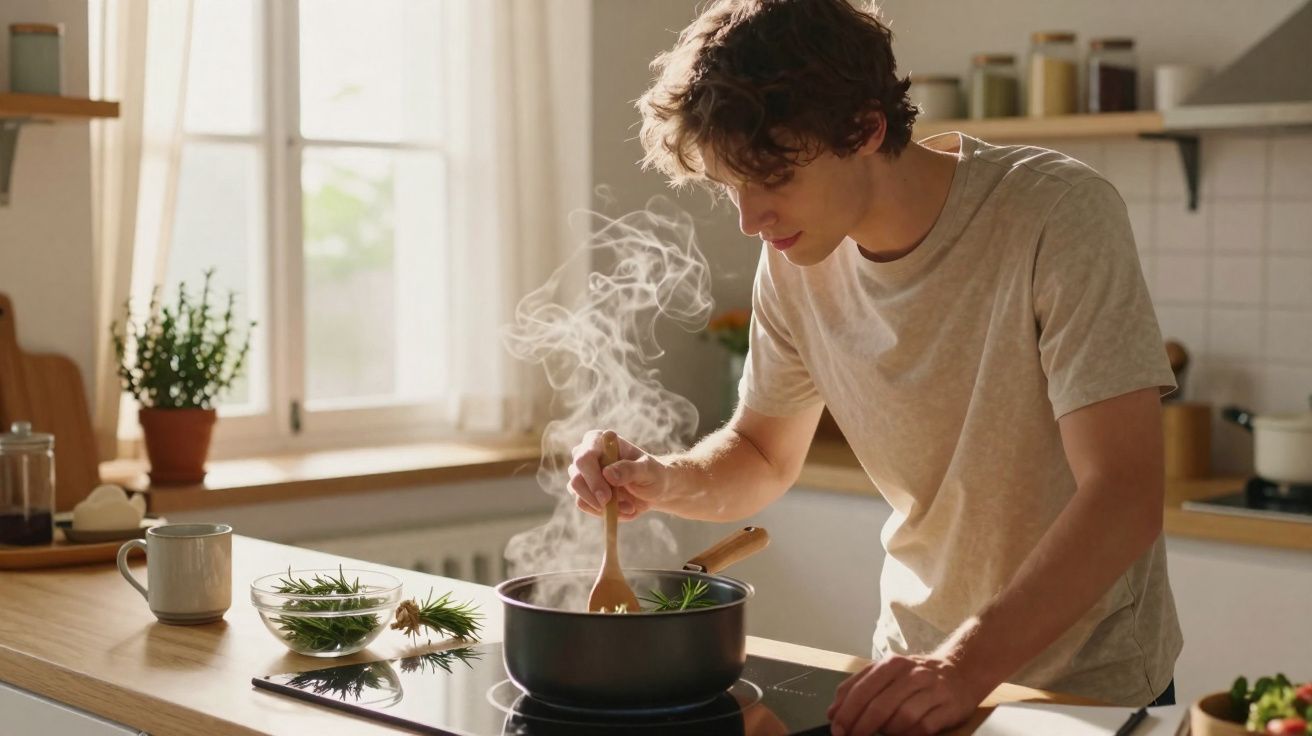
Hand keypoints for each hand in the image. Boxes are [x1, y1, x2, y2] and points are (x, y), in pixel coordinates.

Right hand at [568, 430, 672, 520]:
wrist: (653, 490)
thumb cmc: (652, 474)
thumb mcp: (649, 471)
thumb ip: (630, 469)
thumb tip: (607, 473)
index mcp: (600, 440)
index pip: (584, 457)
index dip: (593, 478)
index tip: (606, 496)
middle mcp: (585, 453)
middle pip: (576, 477)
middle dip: (594, 496)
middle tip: (612, 506)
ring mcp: (581, 472)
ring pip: (578, 494)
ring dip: (603, 506)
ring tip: (628, 506)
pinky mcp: (582, 490)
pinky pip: (584, 505)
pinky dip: (603, 512)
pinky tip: (621, 508)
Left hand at [826, 654, 988, 735]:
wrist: (962, 670)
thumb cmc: (916, 676)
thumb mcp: (886, 673)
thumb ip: (858, 688)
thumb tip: (833, 712)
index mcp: (892, 664)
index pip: (862, 689)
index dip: (847, 712)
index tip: (837, 728)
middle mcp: (912, 674)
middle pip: (880, 705)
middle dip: (861, 726)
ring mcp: (932, 690)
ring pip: (902, 717)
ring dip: (887, 731)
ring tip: (882, 733)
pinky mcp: (949, 707)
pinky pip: (923, 727)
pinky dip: (908, 735)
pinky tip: (902, 735)